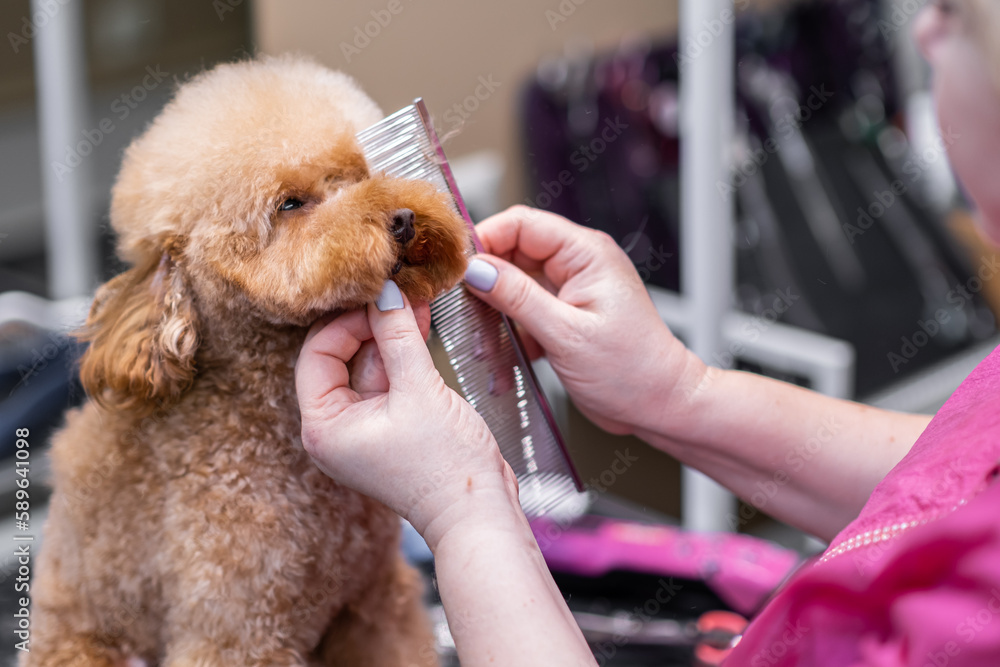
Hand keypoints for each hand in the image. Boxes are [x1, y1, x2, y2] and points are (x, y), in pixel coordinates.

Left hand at [295, 283, 520, 547]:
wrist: (478, 512)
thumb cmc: (445, 467)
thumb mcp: (420, 390)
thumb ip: (398, 336)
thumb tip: (386, 291)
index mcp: (323, 427)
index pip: (317, 354)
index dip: (348, 320)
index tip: (380, 297)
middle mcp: (334, 430)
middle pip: (339, 358)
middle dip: (371, 324)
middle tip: (398, 292)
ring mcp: (361, 431)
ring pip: (366, 366)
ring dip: (389, 335)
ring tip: (415, 300)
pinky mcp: (388, 429)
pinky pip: (386, 382)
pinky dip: (402, 355)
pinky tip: (419, 324)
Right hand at [464, 206, 706, 436]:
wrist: (660, 406)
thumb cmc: (635, 371)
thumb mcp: (566, 334)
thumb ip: (518, 298)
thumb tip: (477, 270)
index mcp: (586, 254)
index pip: (522, 224)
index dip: (485, 239)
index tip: (458, 268)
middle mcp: (577, 266)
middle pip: (512, 255)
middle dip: (485, 284)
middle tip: (463, 311)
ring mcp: (569, 292)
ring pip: (513, 288)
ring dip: (494, 316)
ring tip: (485, 345)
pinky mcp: (562, 318)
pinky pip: (522, 315)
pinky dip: (508, 336)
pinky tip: (502, 361)